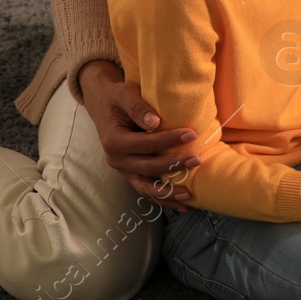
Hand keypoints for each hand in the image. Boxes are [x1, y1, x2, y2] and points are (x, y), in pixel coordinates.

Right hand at [78, 60, 201, 212]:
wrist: (103, 105)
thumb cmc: (116, 98)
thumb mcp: (123, 94)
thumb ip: (137, 107)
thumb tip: (155, 122)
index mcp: (113, 141)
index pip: (145, 143)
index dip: (168, 140)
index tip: (191, 133)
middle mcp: (116, 160)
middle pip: (148, 167)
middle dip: (174, 165)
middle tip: (197, 159)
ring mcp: (123, 170)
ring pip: (146, 187)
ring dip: (168, 193)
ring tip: (189, 195)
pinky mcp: (131, 174)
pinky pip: (147, 190)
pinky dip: (163, 198)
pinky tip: (181, 205)